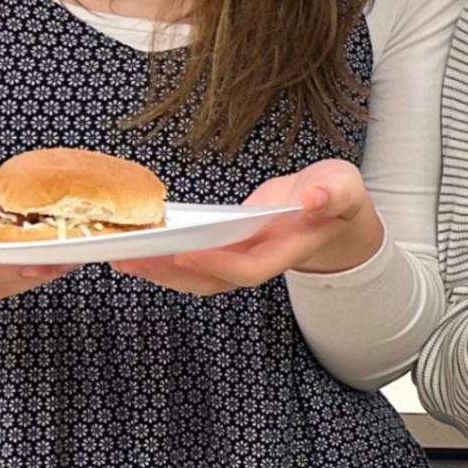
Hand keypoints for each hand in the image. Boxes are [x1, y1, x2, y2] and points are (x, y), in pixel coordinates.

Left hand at [115, 158, 380, 294]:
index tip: (185, 253)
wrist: (330, 208)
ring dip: (160, 271)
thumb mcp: (344, 187)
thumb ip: (333, 193)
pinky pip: (191, 260)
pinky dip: (163, 257)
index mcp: (287, 249)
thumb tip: (314, 198)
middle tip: (133, 258)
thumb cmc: (336, 195)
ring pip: (197, 277)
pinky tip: (136, 247)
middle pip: (213, 281)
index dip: (218, 264)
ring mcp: (241, 256)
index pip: (249, 267)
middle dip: (172, 274)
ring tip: (123, 256)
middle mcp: (260, 260)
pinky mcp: (226, 247)